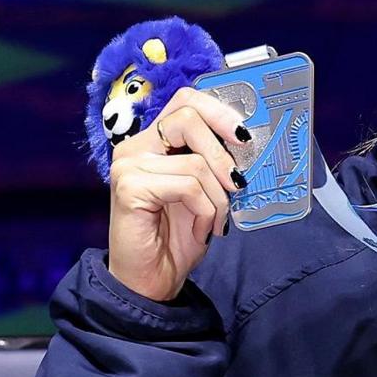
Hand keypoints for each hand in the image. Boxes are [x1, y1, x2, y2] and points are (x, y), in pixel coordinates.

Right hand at [107, 87, 250, 302]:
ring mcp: (128, 166)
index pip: (185, 100)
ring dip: (219, 198)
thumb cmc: (181, 234)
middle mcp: (135, 147)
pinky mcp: (129, 188)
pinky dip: (206, 211)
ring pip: (197, 162)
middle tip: (237, 185)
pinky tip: (201, 231)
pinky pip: (188, 187)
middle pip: (189, 119)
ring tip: (214, 221)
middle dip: (224, 155)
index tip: (244, 136)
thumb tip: (249, 139)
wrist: (154, 276)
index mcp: (153, 142)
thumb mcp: (206, 191)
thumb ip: (216, 161)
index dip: (219, 111)